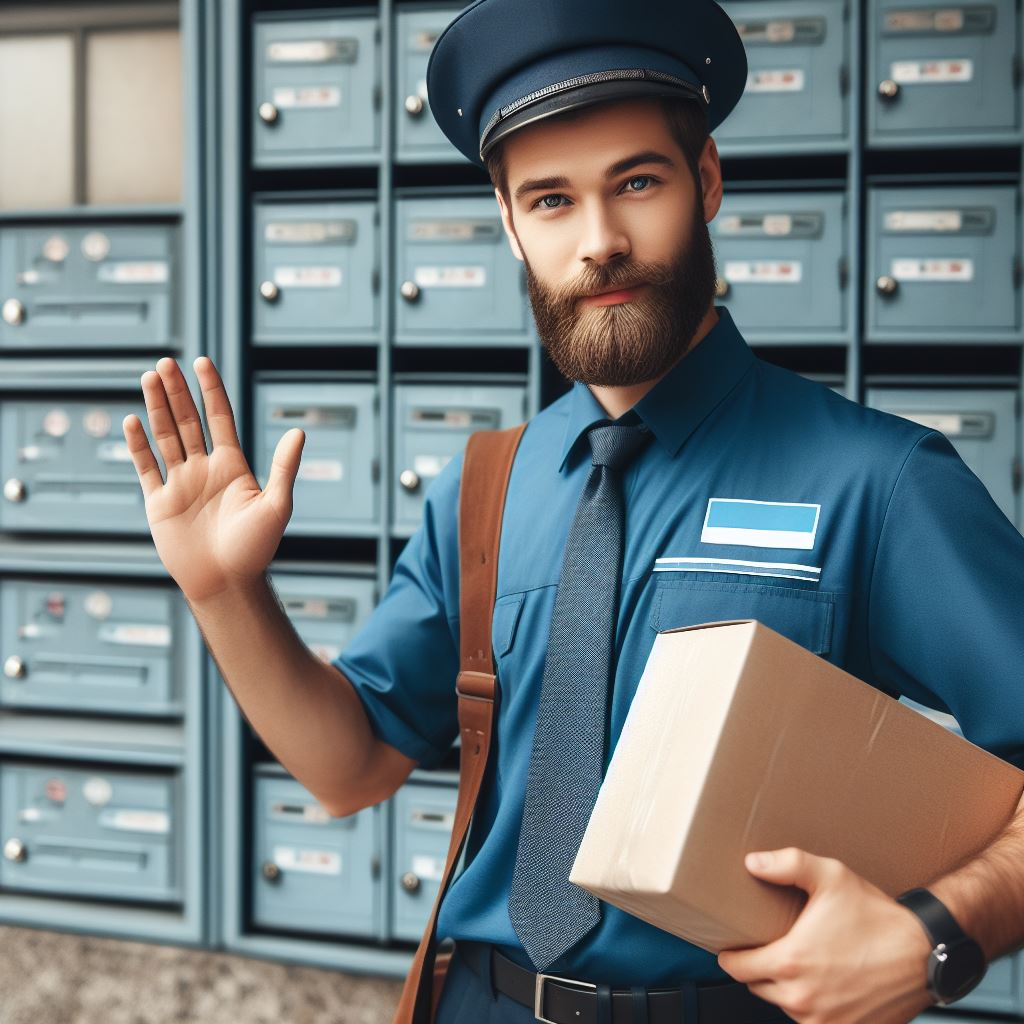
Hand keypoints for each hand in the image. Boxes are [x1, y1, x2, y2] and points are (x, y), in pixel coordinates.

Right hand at [124, 356, 304, 601]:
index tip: (202, 362)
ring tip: (149, 377)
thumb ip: (283, 467)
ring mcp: (181, 483)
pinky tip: (133, 420)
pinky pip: (146, 467)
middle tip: (165, 362)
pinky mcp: (160, 502)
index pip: (219, 418)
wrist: (227, 583)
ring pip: (166, 437)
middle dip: (177, 392)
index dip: (211, 390)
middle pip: (188, 421)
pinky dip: (138, 445)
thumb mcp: (275, 505)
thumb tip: (298, 432)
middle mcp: (205, 469)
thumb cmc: (256, 549)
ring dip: (157, 408)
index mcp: (233, 465)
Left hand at [716, 848, 936, 1023]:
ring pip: (784, 1006)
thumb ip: (787, 865)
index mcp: (791, 962)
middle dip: (759, 968)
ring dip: (786, 988)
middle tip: (773, 947)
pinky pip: (813, 1022)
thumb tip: (752, 862)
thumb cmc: (877, 916)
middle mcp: (802, 999)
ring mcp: (824, 1022)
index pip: (736, 968)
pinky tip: (824, 984)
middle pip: (757, 987)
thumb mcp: (830, 876)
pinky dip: (812, 1006)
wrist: (925, 955)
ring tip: (804, 963)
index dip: (731, 954)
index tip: (733, 945)